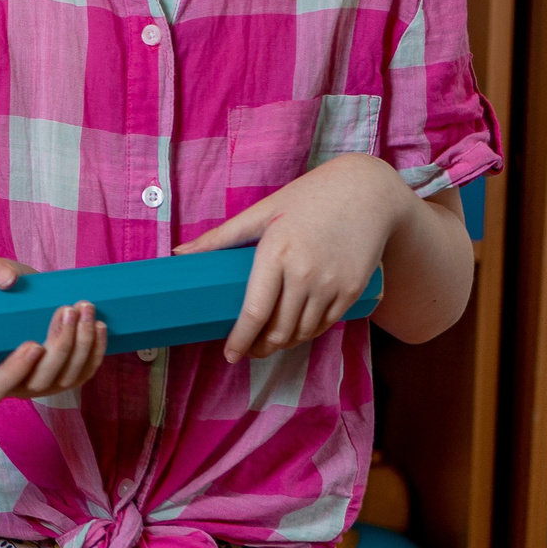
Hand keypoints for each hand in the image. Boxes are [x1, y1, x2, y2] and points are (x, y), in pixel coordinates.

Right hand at [0, 253, 109, 402]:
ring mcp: (39, 384)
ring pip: (66, 378)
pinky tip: (98, 326)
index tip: (33, 345)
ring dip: (82, 346)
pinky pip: (83, 372)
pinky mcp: (62, 375)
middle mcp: (10, 386)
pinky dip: (95, 351)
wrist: (5, 293)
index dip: (14, 372)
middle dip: (59, 348)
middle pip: (38, 382)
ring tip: (85, 309)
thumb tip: (8, 280)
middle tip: (67, 310)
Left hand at [176, 154, 411, 361]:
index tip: (230, 354)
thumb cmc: (308, 198)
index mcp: (276, 253)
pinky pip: (326, 324)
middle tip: (248, 351)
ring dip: (284, 344)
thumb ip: (221, 236)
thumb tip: (179, 253)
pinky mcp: (354, 290)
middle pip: (279, 330)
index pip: (254, 312)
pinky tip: (297, 333)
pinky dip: (308, 334)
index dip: (240, 339)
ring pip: (303, 332)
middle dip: (260, 347)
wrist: (367, 192)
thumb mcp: (263, 211)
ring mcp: (332, 285)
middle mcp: (305, 274)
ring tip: (270, 343)